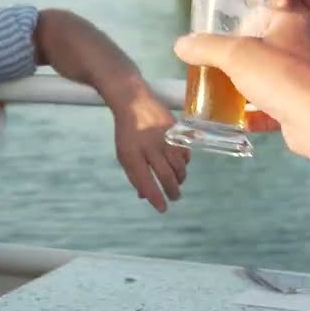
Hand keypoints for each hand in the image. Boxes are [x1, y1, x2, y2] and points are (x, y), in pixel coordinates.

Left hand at [108, 90, 188, 212]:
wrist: (134, 101)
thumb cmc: (128, 133)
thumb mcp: (124, 154)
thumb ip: (134, 175)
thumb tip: (145, 196)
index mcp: (131, 154)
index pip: (145, 181)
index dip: (155, 197)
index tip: (162, 209)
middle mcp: (148, 146)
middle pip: (165, 176)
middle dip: (172, 191)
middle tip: (174, 198)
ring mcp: (164, 138)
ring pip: (178, 166)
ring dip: (179, 179)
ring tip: (176, 184)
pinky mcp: (176, 131)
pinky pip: (185, 154)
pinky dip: (184, 163)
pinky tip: (179, 166)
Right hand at [174, 9, 309, 152]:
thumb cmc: (280, 76)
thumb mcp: (234, 54)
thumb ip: (205, 47)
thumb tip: (181, 45)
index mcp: (295, 23)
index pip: (263, 15)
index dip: (239, 26)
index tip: (220, 42)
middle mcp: (309, 45)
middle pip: (266, 47)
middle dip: (240, 61)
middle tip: (218, 70)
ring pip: (273, 76)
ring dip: (249, 87)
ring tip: (226, 94)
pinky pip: (280, 102)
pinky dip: (260, 111)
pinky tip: (242, 119)